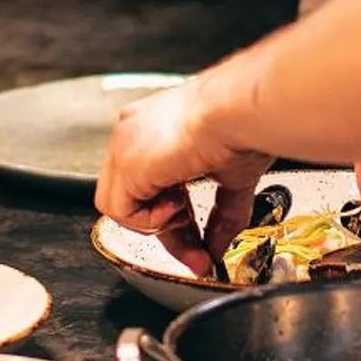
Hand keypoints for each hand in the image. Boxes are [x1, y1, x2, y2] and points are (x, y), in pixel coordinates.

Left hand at [96, 77, 273, 277]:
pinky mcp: (125, 163)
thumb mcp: (232, 179)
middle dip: (165, 229)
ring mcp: (124, 145)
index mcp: (157, 127)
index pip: (151, 184)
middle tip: (196, 247)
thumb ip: (221, 215)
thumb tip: (217, 248)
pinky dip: (149, 221)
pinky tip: (176, 206)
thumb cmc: (242, 125)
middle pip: (133, 196)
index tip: (197, 243)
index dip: (173, 219)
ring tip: (185, 211)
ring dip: (154, 222)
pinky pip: (119, 211)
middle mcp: (134, 132)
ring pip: (117, 204)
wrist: (238, 111)